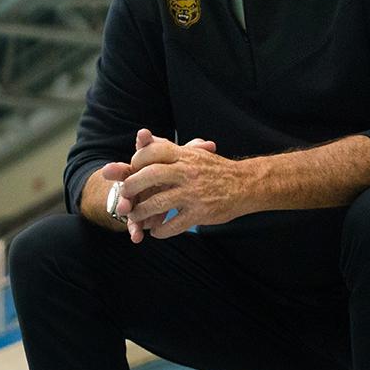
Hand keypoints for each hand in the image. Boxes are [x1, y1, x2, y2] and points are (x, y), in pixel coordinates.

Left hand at [105, 130, 246, 238]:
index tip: (129, 170)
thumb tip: (142, 137)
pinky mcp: (200, 213)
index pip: (152, 152)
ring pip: (157, 204)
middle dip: (131, 187)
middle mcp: (187, 171)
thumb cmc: (214, 169)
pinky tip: (155, 232)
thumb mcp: (193, 153)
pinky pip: (173, 225)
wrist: (246, 184)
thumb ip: (168, 148)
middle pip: (149, 176)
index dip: (136, 161)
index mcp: (184, 155)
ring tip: (135, 218)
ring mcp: (193, 193)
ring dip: (140, 213)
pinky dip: (160, 231)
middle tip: (123, 196)